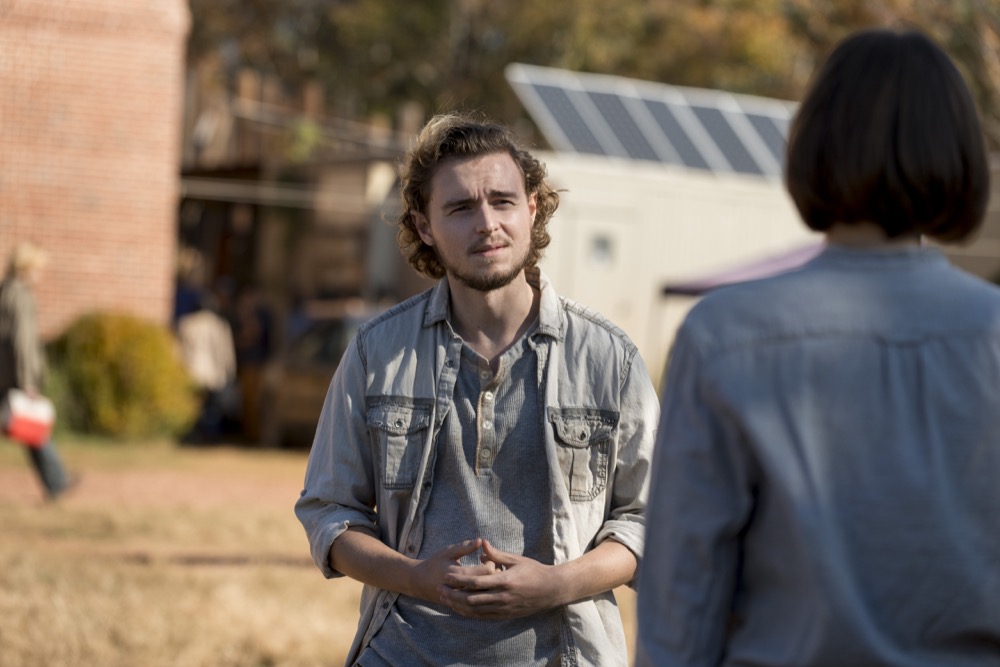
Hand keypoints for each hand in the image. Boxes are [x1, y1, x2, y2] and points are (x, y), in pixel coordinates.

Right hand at [408, 539, 491, 603]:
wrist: (419, 583)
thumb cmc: (435, 563)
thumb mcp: (448, 552)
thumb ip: (464, 547)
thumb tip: (481, 540)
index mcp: (459, 574)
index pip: (486, 571)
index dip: (491, 562)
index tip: (487, 557)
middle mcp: (461, 589)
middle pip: (488, 585)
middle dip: (493, 574)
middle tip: (490, 565)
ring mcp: (461, 600)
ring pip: (484, 596)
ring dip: (489, 586)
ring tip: (485, 575)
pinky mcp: (460, 606)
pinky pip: (477, 603)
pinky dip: (482, 595)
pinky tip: (479, 586)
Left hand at [437, 539, 565, 618]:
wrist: (551, 590)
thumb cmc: (534, 571)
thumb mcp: (516, 559)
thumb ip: (496, 554)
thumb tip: (482, 544)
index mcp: (504, 581)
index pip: (475, 582)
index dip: (458, 580)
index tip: (446, 576)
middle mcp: (502, 597)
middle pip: (471, 599)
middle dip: (453, 594)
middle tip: (440, 589)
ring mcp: (503, 608)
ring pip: (475, 610)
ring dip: (458, 605)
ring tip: (446, 599)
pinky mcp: (505, 615)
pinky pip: (483, 616)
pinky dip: (469, 613)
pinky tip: (460, 608)